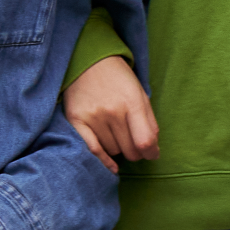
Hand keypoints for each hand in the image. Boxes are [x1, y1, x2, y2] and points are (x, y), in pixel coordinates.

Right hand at [63, 55, 158, 172]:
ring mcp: (93, 117)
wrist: (89, 63)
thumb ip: (149, 121)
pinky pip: (92, 149)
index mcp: (133, 102)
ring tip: (117, 134)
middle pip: (129, 149)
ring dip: (118, 148)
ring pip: (113, 150)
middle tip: (135, 146)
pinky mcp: (76, 121)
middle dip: (136, 152)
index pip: (145, 140)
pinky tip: (113, 166)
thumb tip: (153, 150)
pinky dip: (103, 161)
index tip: (152, 155)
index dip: (151, 152)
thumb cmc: (120, 79)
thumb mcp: (140, 94)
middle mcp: (112, 111)